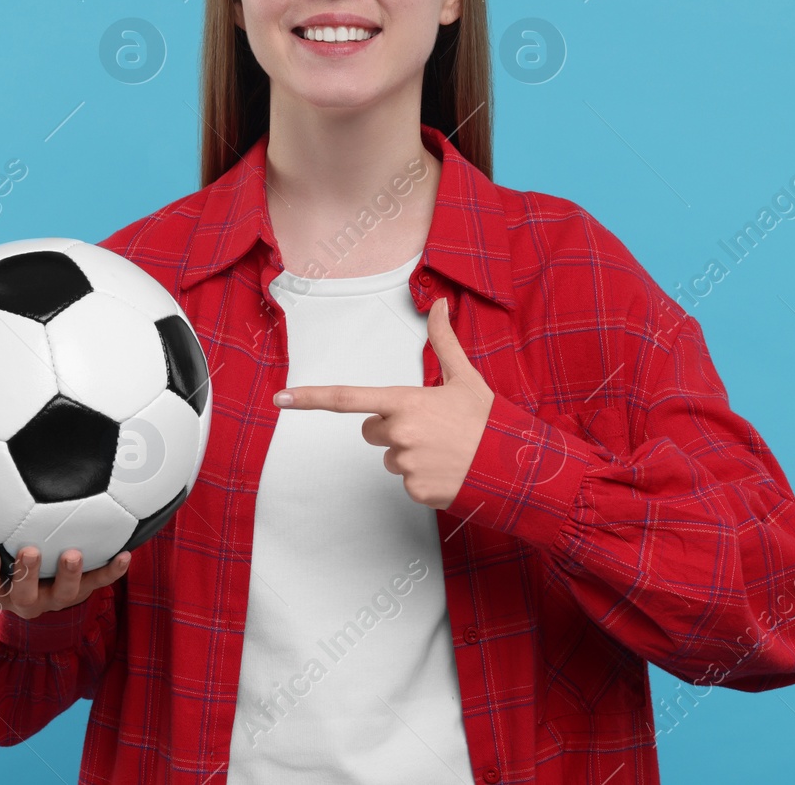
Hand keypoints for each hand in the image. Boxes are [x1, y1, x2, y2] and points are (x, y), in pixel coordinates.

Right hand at [0, 532, 130, 619]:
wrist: (42, 593)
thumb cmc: (5, 568)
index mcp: (2, 590)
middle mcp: (29, 599)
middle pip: (26, 594)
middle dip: (27, 574)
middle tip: (30, 550)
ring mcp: (59, 596)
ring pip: (65, 594)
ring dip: (70, 575)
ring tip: (73, 553)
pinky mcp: (86, 589)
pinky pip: (101, 583)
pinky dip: (112, 570)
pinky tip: (126, 553)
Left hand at [274, 297, 492, 509]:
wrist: (513, 465)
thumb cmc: (486, 419)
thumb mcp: (464, 377)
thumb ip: (444, 341)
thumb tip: (440, 303)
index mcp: (405, 402)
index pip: (348, 398)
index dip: (311, 398)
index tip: (281, 398)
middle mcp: (399, 434)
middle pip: (371, 431)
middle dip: (391, 428)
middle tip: (429, 428)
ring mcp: (405, 465)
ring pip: (388, 457)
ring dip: (408, 453)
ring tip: (443, 450)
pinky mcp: (415, 492)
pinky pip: (404, 481)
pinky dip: (422, 477)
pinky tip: (446, 469)